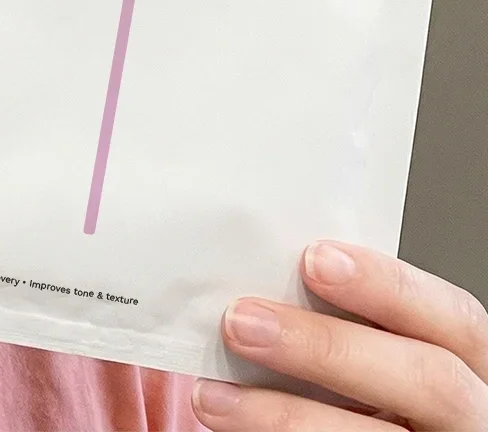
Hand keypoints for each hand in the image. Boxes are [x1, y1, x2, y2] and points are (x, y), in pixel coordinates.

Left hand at [191, 242, 487, 429]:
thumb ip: (355, 318)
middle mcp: (468, 417)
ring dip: (283, 414)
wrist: (370, 430)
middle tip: (241, 321)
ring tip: (211, 395)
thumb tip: (264, 275)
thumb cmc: (375, 383)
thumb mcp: (389, 349)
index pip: (454, 317)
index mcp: (470, 363)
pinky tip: (232, 426)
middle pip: (425, 380)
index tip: (313, 258)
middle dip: (326, 346)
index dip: (386, 284)